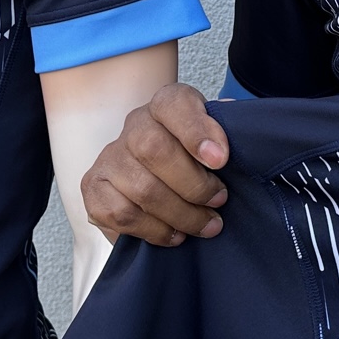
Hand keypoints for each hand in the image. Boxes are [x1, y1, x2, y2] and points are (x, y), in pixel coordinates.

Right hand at [79, 83, 229, 246]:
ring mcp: (109, 157)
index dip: (197, 131)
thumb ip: (229, 136)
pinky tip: (175, 235)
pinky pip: (122, 215)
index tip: (221, 159)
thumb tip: (245, 138)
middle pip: (154, 150)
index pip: (174, 104)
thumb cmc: (194, 159)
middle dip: (194, 184)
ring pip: (142, 188)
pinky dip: (155, 230)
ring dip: (181, 214)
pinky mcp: (94, 189)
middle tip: (219, 201)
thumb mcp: (215, 140)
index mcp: (165, 105)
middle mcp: (133, 125)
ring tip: (206, 225)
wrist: (154, 179)